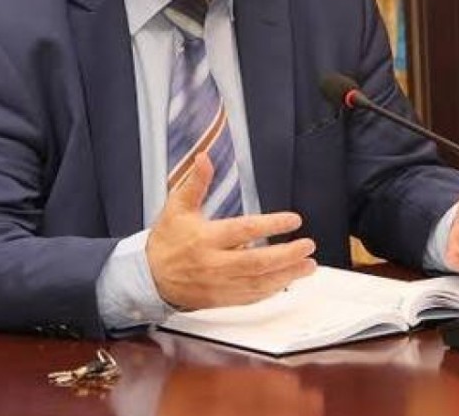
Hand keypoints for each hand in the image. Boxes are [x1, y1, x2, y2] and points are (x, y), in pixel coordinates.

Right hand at [147, 154, 317, 309]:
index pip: (244, 231)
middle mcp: (214, 264)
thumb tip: (204, 158)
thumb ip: (195, 183)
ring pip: (258, 283)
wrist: (149, 278)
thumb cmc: (166, 240)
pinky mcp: (221, 299)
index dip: (271, 224)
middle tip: (308, 246)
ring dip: (287, 275)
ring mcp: (219, 285)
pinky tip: (287, 281)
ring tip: (309, 266)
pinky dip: (271, 290)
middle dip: (286, 255)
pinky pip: (251, 297)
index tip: (294, 220)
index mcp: (205, 238)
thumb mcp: (176, 207)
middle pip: (256, 262)